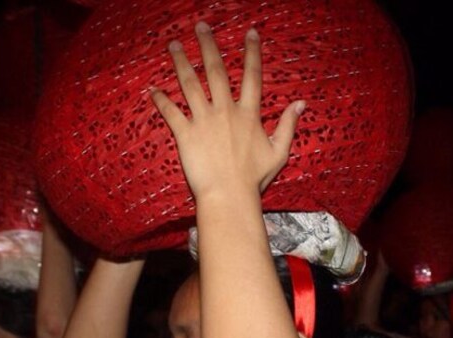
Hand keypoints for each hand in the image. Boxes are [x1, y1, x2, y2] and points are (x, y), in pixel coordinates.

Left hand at [150, 23, 304, 199]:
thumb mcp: (278, 152)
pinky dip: (160, 100)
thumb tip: (301, 103)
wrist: (230, 196)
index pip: (252, 76)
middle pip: (215, 71)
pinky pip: (170, 113)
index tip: (250, 32)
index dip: (252, 52)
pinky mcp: (185, 135)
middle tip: (201, 26)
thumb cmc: (254, 179)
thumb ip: (288, 125)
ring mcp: (204, 121)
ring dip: (180, 63)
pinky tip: (152, 89)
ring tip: (173, 45)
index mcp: (249, 114)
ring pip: (190, 85)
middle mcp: (225, 111)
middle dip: (208, 46)